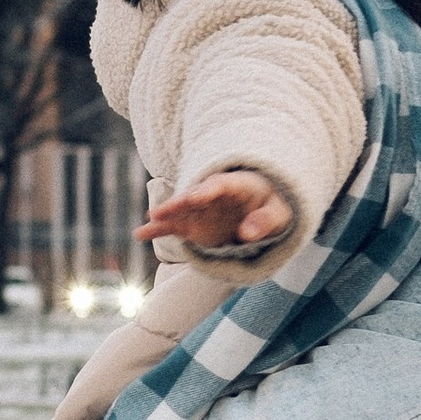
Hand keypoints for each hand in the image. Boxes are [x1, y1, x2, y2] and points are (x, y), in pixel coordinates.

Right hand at [137, 166, 294, 251]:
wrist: (265, 210)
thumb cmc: (274, 206)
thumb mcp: (280, 213)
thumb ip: (265, 221)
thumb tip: (246, 234)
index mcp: (236, 185)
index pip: (219, 186)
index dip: (206, 191)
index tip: (195, 197)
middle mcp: (213, 195)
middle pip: (193, 197)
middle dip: (178, 204)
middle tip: (162, 212)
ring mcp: (202, 210)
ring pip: (180, 212)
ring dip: (164, 217)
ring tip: (145, 227)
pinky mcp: (195, 225)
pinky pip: (175, 227)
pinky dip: (159, 230)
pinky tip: (140, 233)